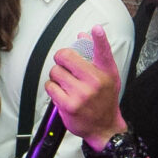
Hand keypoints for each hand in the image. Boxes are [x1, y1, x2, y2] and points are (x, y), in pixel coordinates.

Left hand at [41, 26, 125, 147]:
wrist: (104, 127)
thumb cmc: (105, 100)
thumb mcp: (107, 76)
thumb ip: (95, 55)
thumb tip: (82, 37)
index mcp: (106, 72)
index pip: (103, 51)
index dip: (99, 38)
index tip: (96, 29)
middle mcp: (95, 82)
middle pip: (65, 57)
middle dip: (61, 60)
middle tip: (67, 67)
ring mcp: (81, 94)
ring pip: (55, 71)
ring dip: (56, 76)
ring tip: (66, 84)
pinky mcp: (68, 105)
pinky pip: (50, 86)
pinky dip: (52, 88)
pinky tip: (62, 93)